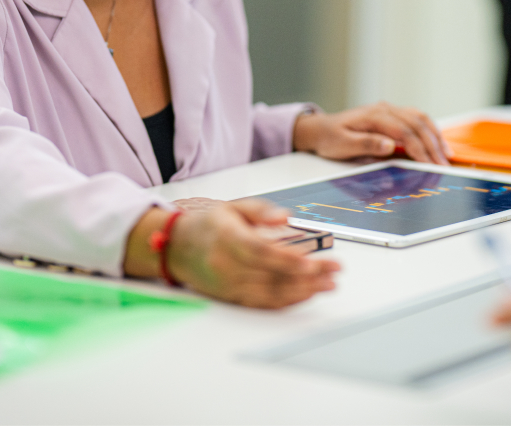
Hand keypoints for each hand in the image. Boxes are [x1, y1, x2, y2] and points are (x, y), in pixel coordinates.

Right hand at [124, 200, 339, 308]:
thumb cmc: (207, 225)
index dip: (288, 259)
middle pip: (272, 275)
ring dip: (303, 291)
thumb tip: (285, 217)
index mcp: (227, 238)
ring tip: (328, 284)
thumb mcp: (233, 207)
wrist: (175, 247)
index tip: (314, 261)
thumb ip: (261, 210)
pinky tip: (306, 294)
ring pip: (270, 292)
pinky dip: (287, 300)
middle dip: (308, 276)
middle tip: (335, 272)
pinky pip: (262, 302)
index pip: (262, 252)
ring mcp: (228, 284)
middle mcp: (226, 265)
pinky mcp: (230, 297)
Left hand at [293, 102, 449, 164]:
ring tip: (446, 155)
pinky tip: (437, 143)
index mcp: (373, 115)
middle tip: (443, 166)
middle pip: (417, 124)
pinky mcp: (392, 115)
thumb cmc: (330, 138)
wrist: (321, 128)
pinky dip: (430, 130)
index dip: (419, 149)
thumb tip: (390, 145)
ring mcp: (389, 110)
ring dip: (435, 136)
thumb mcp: (343, 144)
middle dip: (433, 145)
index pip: (404, 131)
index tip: (429, 165)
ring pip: (420, 119)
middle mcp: (384, 109)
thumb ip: (366, 144)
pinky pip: (416, 119)